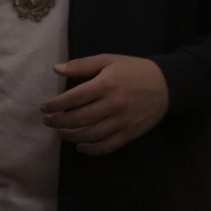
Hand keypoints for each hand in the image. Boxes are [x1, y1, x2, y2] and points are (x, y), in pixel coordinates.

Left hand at [42, 54, 168, 155]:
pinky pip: (108, 146)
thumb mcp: (108, 60)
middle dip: (59, 122)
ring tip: (59, 133)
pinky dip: (92, 149)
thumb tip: (56, 69)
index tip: (44, 108)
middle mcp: (113, 105)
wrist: (167, 85)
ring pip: (91, 134)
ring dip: (71, 136)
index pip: (74, 98)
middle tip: (47, 122)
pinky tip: (80, 146)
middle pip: (80, 119)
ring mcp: (122, 122)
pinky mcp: (130, 134)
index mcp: (106, 84)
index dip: (56, 105)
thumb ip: (82, 65)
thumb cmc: (134, 70)